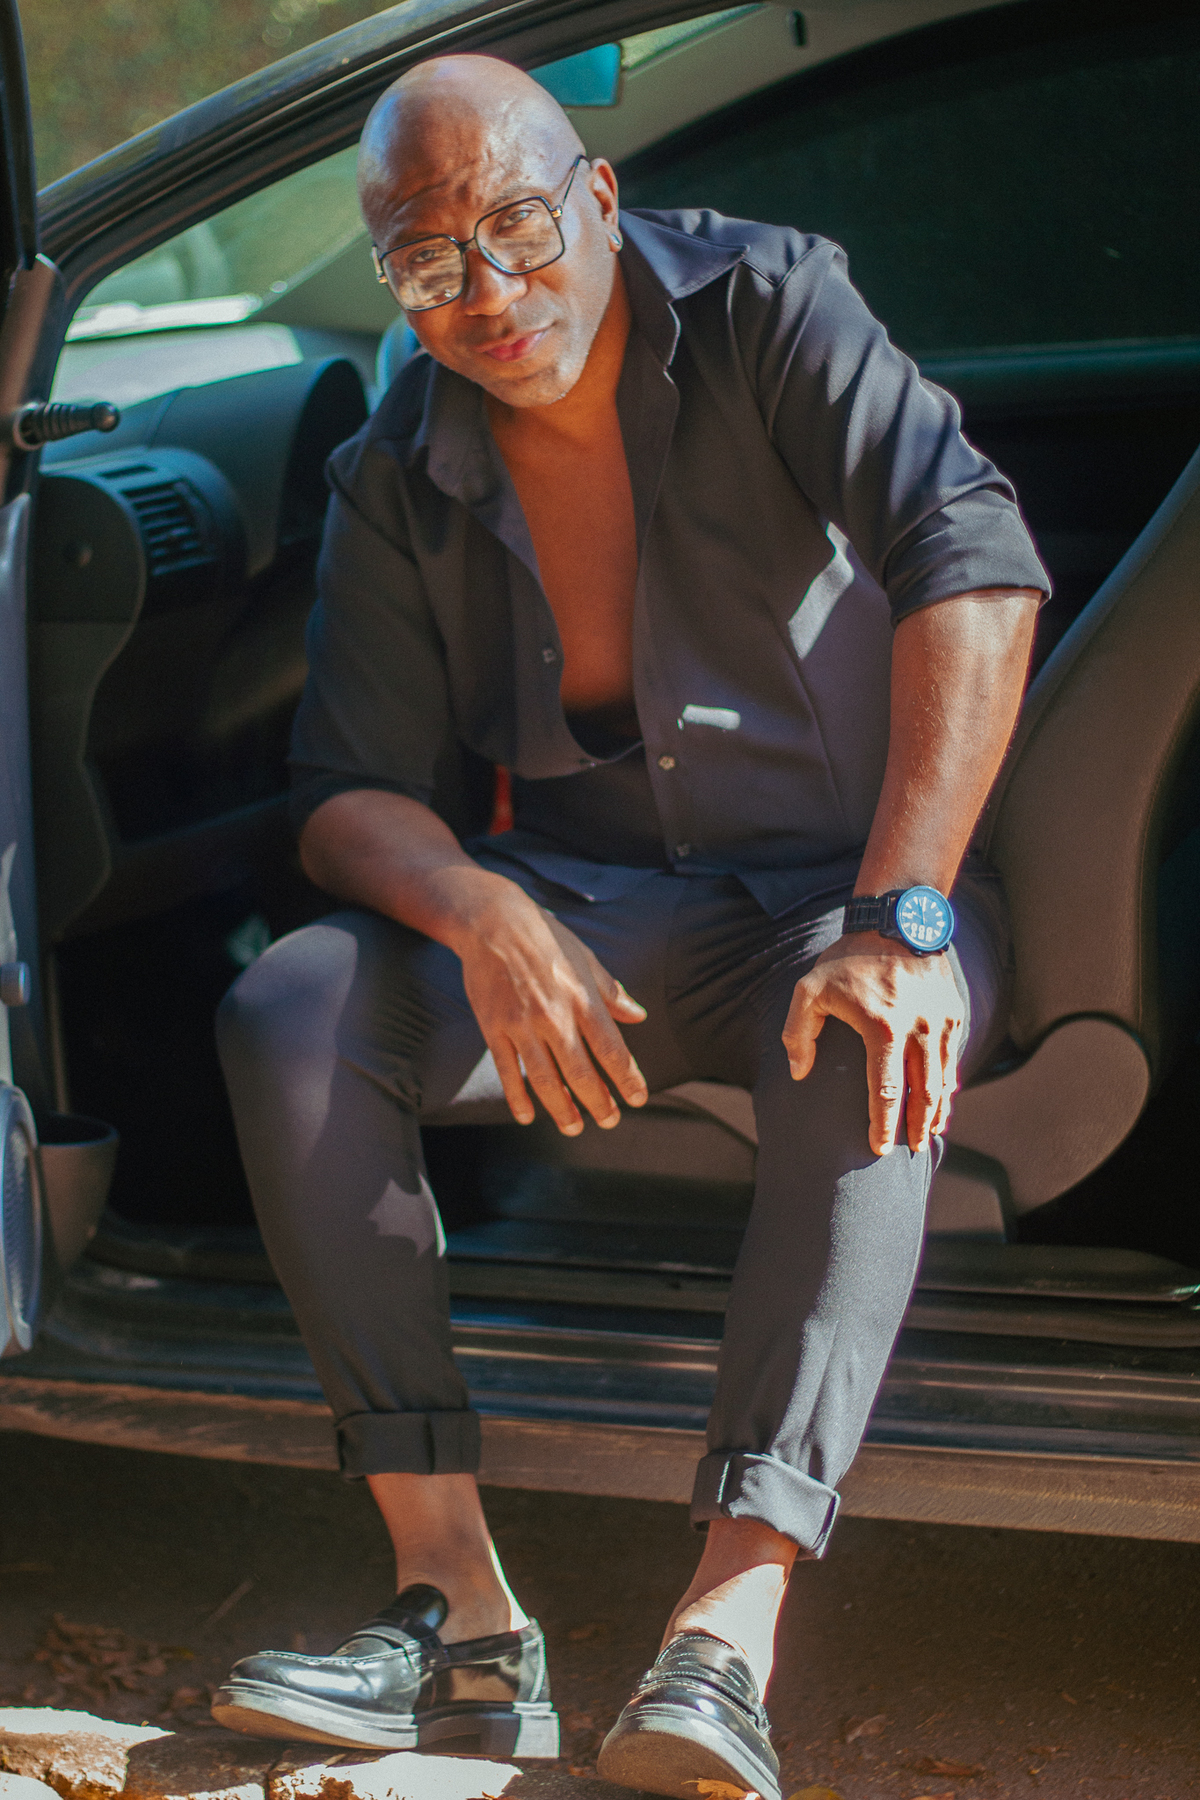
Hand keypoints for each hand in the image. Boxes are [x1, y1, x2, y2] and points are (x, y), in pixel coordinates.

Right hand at [457, 891, 648, 1134]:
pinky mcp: (494, 1028)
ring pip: (545, 1079)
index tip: (639, 1099)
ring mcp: (522, 1025)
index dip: (628, 1079)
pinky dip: (517, 1097)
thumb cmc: (546, 938)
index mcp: (583, 999)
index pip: (612, 1050)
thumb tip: (638, 1016)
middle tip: (610, 1121)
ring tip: (574, 1128)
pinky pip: (508, 1071)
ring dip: (562, 1109)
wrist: (493, 922)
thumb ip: (612, 992)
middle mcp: (555, 1017)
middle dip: (598, 1103)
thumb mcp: (586, 959)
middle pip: (581, 1073)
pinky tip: (527, 1116)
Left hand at [782, 931, 963, 1155]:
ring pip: (943, 1080)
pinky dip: (948, 1085)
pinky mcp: (954, 1015)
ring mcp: (941, 1022)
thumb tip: (799, 1073)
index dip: (883, 1123)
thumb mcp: (810, 989)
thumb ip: (798, 1033)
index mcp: (883, 1027)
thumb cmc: (848, 959)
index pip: (886, 1090)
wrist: (897, 921)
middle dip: (915, 1127)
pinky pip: (953, 1060)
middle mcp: (919, 1028)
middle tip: (909, 1150)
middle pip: (922, 1093)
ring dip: (936, 1111)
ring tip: (926, 1135)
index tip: (879, 1147)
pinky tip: (941, 1102)